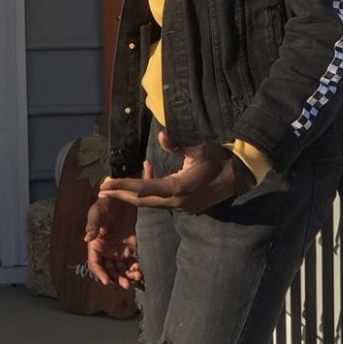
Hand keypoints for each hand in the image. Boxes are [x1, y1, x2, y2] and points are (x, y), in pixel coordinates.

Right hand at [84, 165, 151, 288]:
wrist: (123, 196)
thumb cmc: (106, 203)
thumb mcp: (97, 211)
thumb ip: (92, 224)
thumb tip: (87, 238)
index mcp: (95, 245)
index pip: (94, 263)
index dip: (99, 273)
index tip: (107, 281)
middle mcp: (105, 251)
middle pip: (109, 271)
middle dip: (116, 279)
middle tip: (126, 285)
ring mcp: (117, 250)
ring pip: (120, 270)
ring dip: (126, 277)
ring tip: (136, 278)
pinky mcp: (129, 247)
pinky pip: (131, 263)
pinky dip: (134, 269)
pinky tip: (140, 270)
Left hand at [98, 130, 236, 215]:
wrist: (240, 176)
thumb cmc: (219, 159)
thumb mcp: (200, 148)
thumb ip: (178, 144)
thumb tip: (162, 135)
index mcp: (178, 188)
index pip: (143, 188)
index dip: (122, 185)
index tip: (104, 184)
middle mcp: (177, 202)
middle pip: (143, 201)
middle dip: (121, 194)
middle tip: (102, 190)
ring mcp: (183, 208)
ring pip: (152, 203)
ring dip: (136, 194)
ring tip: (119, 184)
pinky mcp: (187, 208)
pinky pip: (163, 202)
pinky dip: (151, 193)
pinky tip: (148, 177)